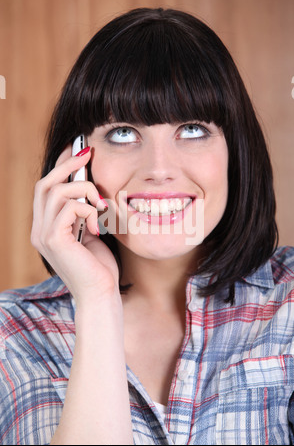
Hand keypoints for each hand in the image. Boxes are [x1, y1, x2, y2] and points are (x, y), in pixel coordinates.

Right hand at [31, 145, 119, 305]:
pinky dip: (88, 209)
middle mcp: (39, 230)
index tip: (79, 151)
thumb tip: (90, 188)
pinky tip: (98, 226)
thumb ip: (84, 213)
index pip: (46, 189)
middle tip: (88, 153)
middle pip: (45, 184)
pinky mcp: (54, 239)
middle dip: (67, 164)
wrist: (101, 295)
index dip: (60, 166)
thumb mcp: (90, 233)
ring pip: (57, 192)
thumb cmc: (100, 267)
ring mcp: (43, 235)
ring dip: (85, 190)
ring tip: (103, 205)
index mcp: (47, 228)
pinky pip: (69, 207)